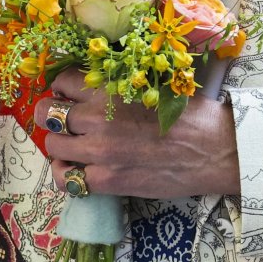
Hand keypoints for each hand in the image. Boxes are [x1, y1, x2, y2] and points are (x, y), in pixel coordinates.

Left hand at [33, 67, 240, 199]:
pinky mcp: (107, 180)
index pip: (64, 81)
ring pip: (52, 146)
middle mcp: (98, 117)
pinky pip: (67, 180)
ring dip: (59, 146)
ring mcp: (100, 151)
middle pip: (48, 113)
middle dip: (51, 116)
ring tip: (72, 148)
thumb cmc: (190, 113)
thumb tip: (98, 87)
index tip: (70, 96)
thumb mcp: (152, 84)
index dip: (63, 89)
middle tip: (64, 122)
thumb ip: (120, 86)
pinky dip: (67, 175)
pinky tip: (78, 171)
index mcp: (110, 87)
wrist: (214, 148)